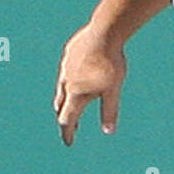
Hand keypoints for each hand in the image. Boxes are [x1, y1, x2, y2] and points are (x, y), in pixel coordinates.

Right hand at [53, 23, 127, 146]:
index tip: (69, 142)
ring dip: (65, 99)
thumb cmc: (111, 62)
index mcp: (76, 94)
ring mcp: (65, 66)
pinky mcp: (69, 52)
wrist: (105, 31)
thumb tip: (109, 131)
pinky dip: (70, 79)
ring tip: (72, 102)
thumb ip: (109, 111)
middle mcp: (66, 82)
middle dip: (65, 117)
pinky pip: (66, 70)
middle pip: (60, 105)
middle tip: (72, 126)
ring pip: (61, 87)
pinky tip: (78, 75)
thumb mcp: (113, 91)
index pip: (67, 119)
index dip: (68, 132)